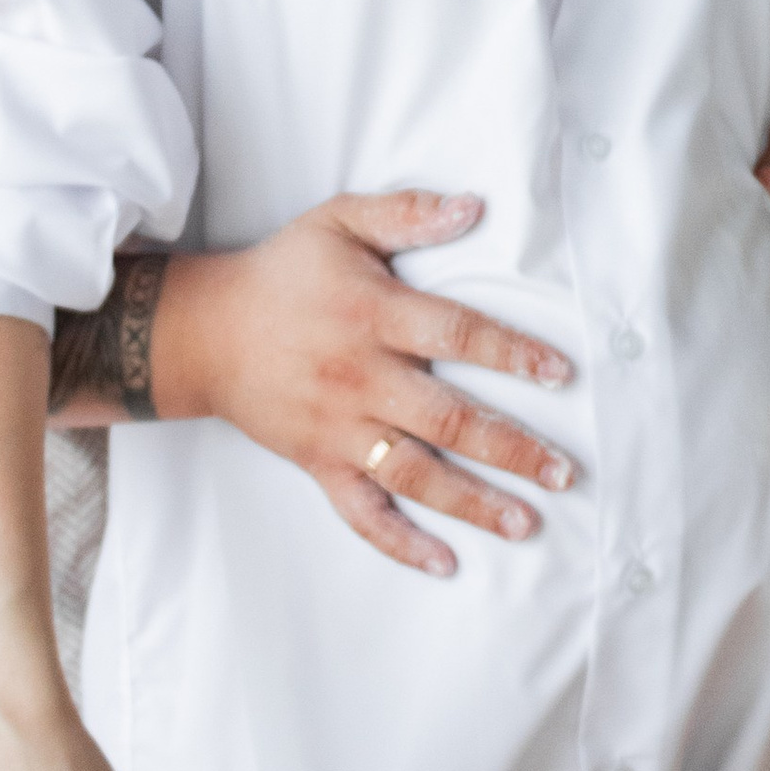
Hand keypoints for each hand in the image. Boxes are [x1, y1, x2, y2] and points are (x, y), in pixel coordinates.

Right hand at [159, 192, 577, 577]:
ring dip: (473, 503)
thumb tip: (473, 207)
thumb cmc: (283, 273)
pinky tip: (445, 563)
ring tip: (526, 522)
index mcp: (373, 314)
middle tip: (565, 472)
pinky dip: (401, 542)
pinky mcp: (318, 464)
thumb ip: (407, 212)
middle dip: (511, 448)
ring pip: (414, 475)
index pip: (456, 333)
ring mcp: (339, 429)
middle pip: (447, 420)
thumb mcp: (339, 221)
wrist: (204, 332)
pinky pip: (361, 513)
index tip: (559, 374)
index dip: (511, 353)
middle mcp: (360, 378)